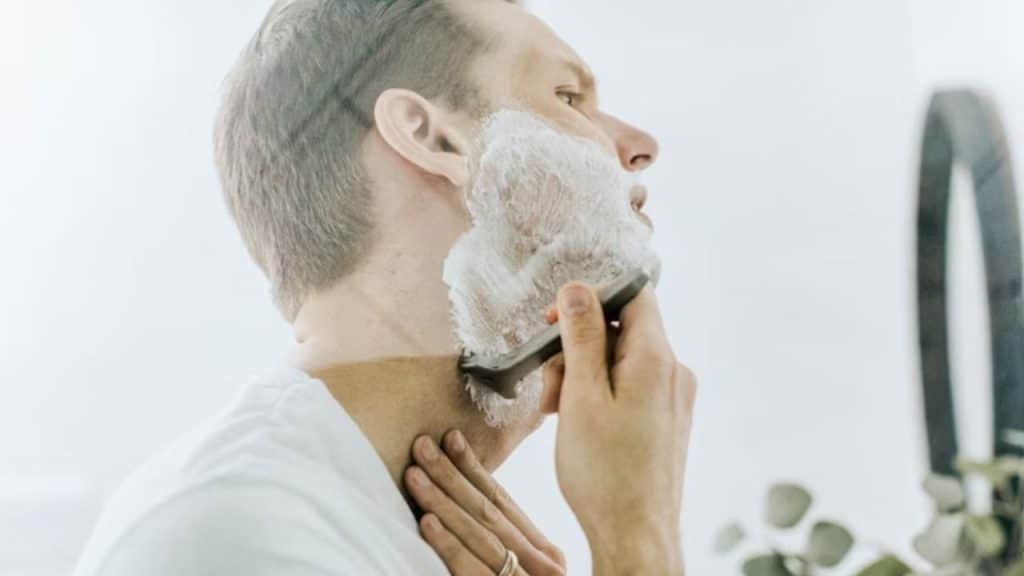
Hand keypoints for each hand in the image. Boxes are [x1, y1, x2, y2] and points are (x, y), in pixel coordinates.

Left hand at [405, 430, 566, 575]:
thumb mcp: (522, 572)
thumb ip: (506, 546)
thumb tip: (464, 504)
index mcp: (546, 552)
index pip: (504, 501)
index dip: (473, 468)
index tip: (450, 437)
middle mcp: (543, 564)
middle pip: (489, 510)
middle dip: (451, 474)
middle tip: (421, 445)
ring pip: (479, 533)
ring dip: (442, 500)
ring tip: (414, 474)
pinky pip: (471, 569)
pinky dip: (448, 544)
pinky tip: (427, 522)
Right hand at [541, 283, 695, 574]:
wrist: (635, 534)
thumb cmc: (605, 473)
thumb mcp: (582, 395)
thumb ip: (581, 337)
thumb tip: (577, 289)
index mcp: (656, 359)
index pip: (633, 293)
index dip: (591, 297)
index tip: (555, 322)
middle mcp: (673, 372)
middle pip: (621, 329)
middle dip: (577, 348)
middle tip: (551, 386)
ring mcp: (672, 397)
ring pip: (621, 360)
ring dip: (583, 375)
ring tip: (559, 412)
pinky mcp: (666, 419)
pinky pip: (630, 387)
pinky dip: (599, 395)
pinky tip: (578, 423)